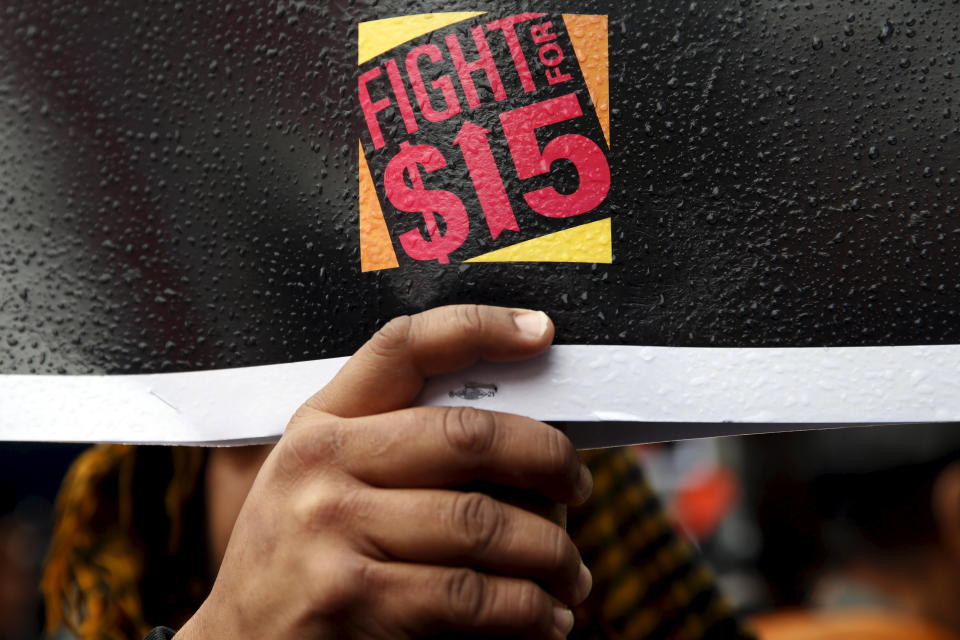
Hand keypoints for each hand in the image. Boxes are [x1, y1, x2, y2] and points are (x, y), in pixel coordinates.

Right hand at [176, 305, 592, 639]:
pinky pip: (469, 594)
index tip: (539, 331)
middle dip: (548, 459)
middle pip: (468, 435)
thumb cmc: (296, 557)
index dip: (479, 327)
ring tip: (570, 573)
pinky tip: (544, 618)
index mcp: (323, 423)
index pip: (405, 347)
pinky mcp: (351, 597)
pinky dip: (525, 610)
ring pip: (481, 522)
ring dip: (549, 553)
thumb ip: (390, 445)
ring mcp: (333, 527)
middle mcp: (324, 463)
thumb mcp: (321, 479)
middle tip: (578, 485)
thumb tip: (517, 437)